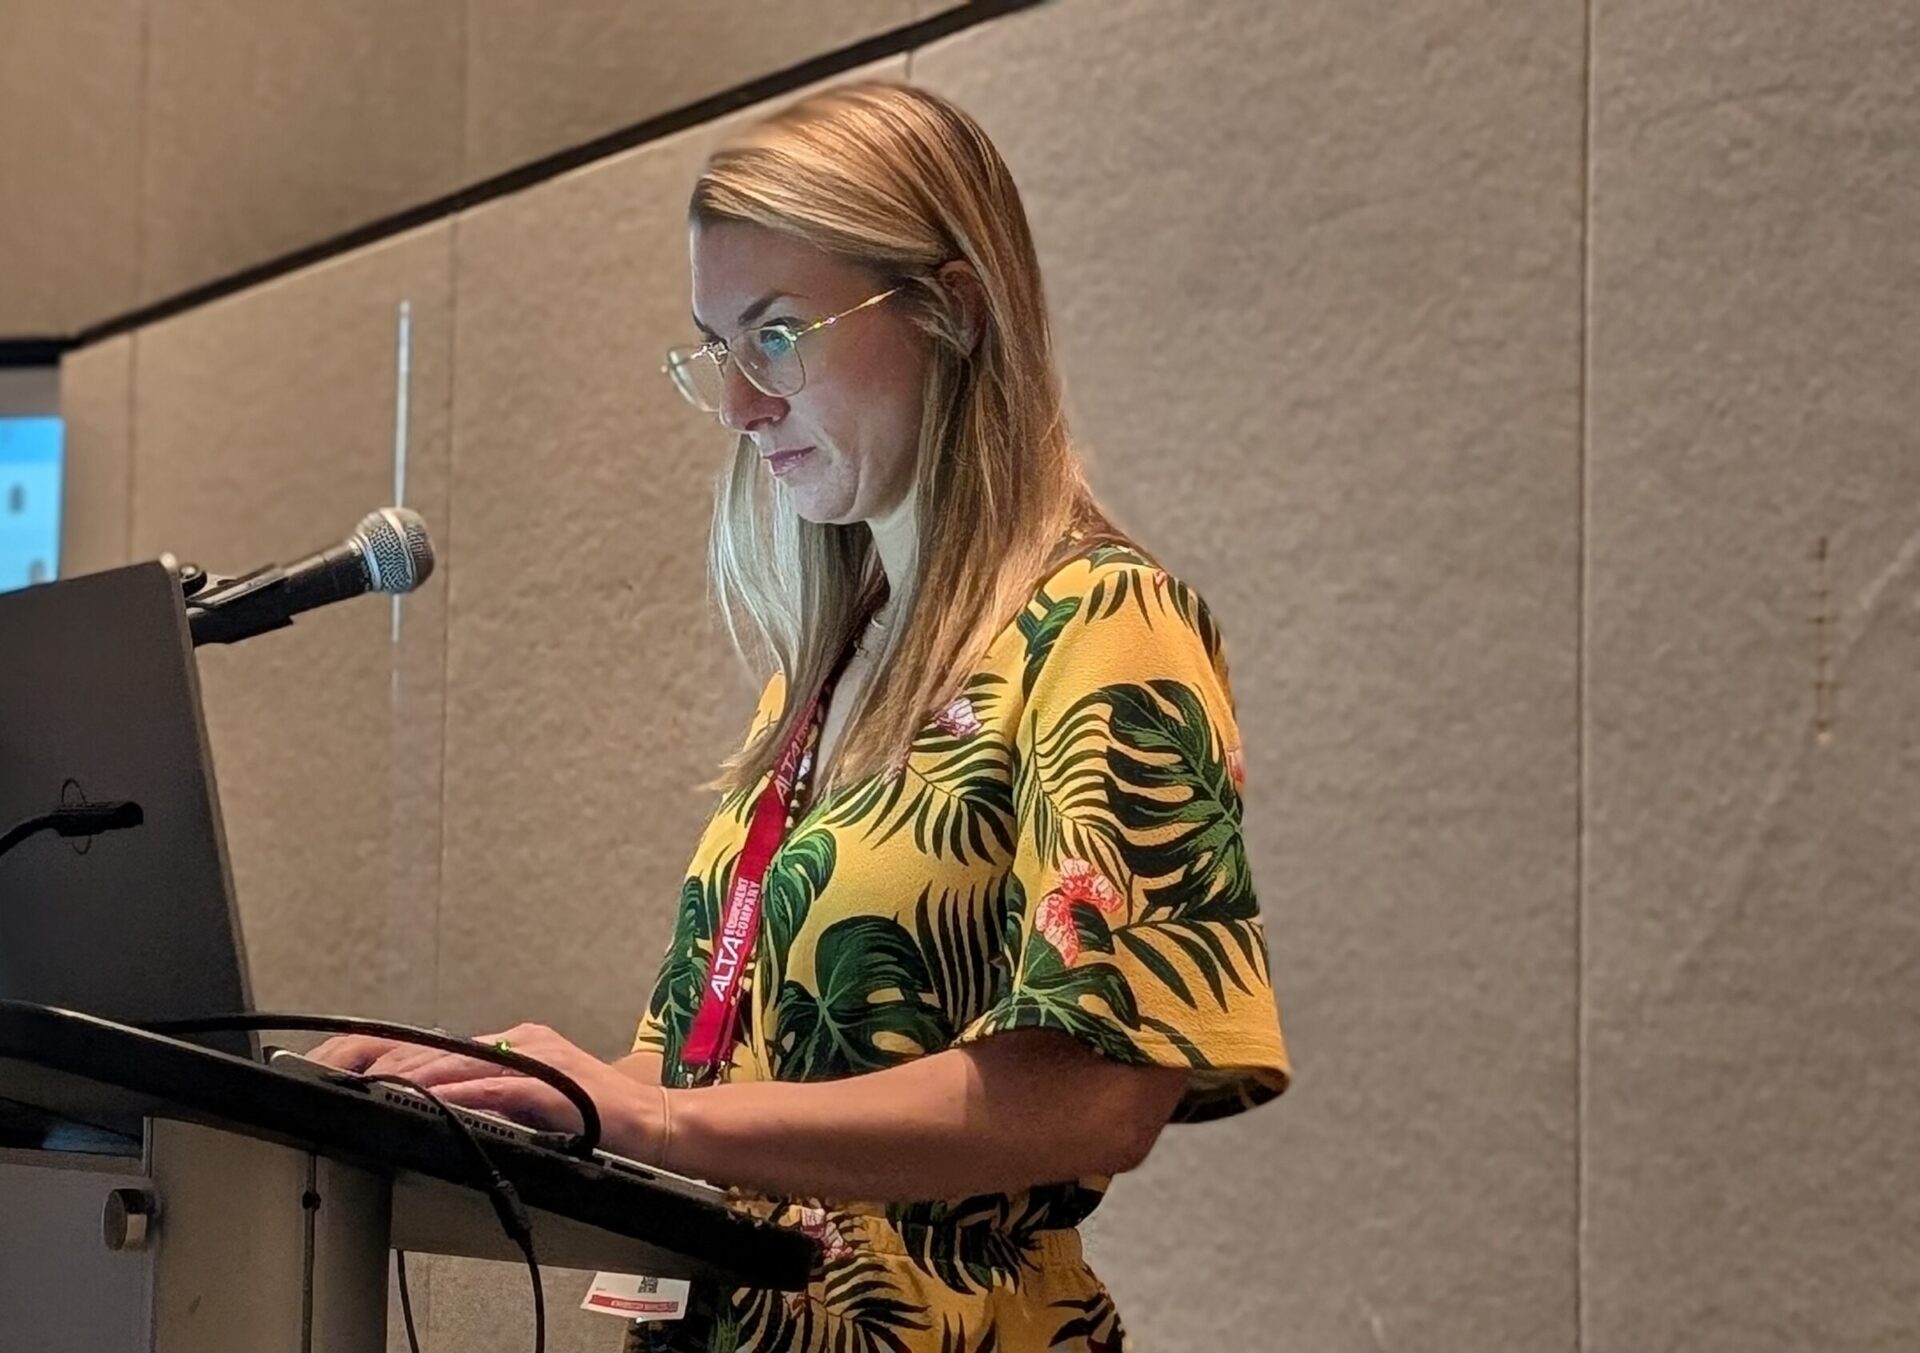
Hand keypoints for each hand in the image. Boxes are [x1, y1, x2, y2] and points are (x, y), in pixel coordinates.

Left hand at [320, 1021, 669, 1161]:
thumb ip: (503, 1099)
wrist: (651, 1123)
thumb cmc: (601, 1120)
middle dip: (405, 1065)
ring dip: (422, 1078)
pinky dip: (461, 1094)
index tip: (374, 1070)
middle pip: (452, 1051)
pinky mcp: (549, 1083)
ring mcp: (539, 1058)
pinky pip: (495, 1087)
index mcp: (523, 1044)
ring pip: (467, 1065)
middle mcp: (527, 1042)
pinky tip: (435, 1100)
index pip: (456, 1050)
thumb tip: (457, 1110)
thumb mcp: (540, 1104)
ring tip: (384, 1086)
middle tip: (362, 1076)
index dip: (413, 1060)